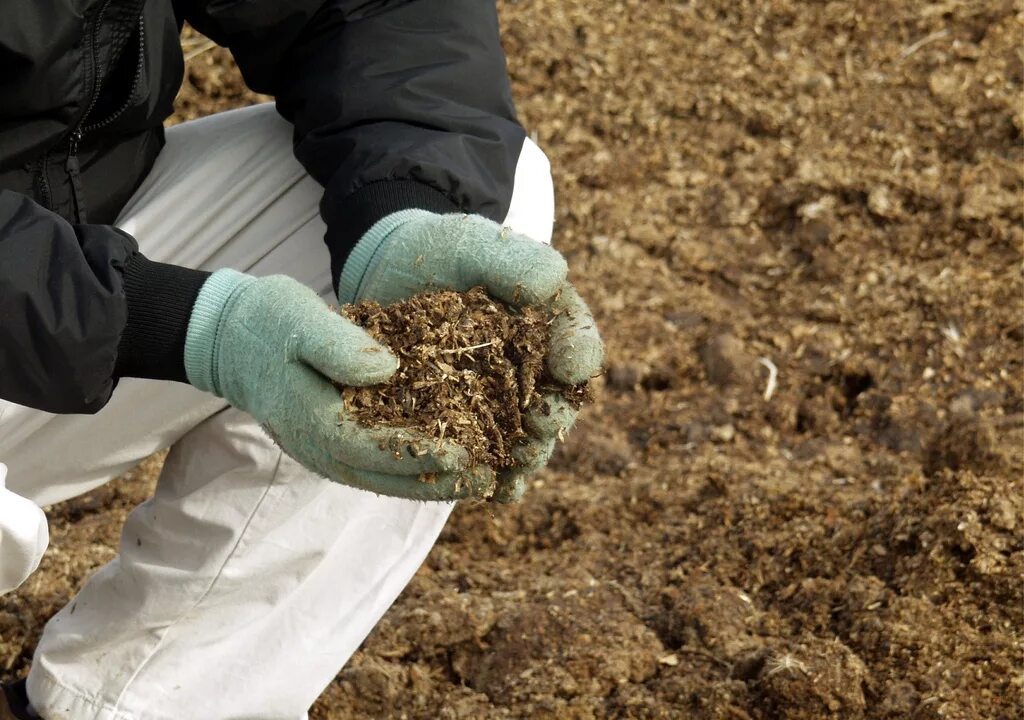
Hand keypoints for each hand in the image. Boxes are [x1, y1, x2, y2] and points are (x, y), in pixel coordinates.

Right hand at [184, 269, 493, 499]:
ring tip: (480, 481)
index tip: (464, 454)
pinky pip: (378, 467)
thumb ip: (339, 345)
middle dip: (438, 482)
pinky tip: (449, 464)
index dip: (421, 456)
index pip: (374, 449)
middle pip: (386, 477)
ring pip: (384, 479)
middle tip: (487, 479)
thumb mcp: (300, 318)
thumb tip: (387, 370)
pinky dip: (413, 470)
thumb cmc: (267, 321)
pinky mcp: (334, 442)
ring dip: (431, 484)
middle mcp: (319, 448)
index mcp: (313, 420)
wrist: (229, 337)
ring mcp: (324, 451)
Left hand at [338, 211, 603, 501]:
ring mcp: (504, 400)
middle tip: (542, 426)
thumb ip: (513, 260)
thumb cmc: (442, 253)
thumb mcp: (472, 244)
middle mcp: (535, 368)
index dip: (579, 354)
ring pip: (528, 436)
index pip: (577, 340)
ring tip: (518, 467)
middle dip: (553, 416)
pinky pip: (491, 456)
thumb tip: (555, 279)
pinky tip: (494, 492)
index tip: (572, 364)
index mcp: (550, 322)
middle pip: (558, 398)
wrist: (392, 275)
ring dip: (528, 455)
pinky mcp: (468, 424)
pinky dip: (497, 476)